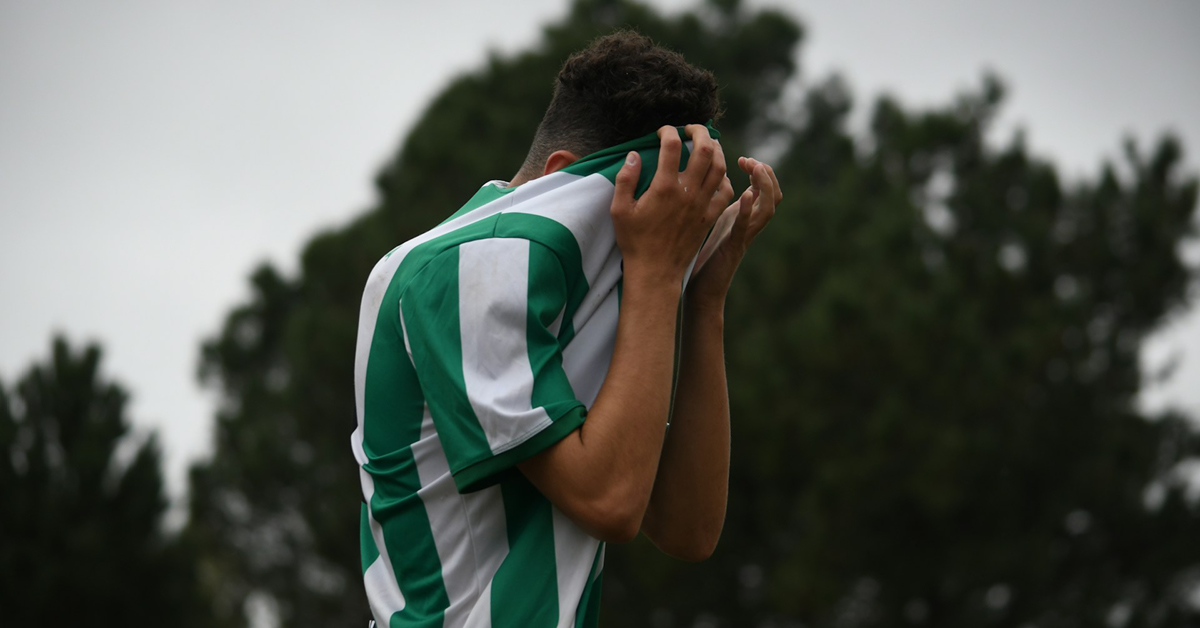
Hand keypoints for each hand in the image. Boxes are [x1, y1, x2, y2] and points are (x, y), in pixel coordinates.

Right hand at [611, 125, 733, 287]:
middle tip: (691, 129)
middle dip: (700, 132)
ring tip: (707, 144)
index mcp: (664, 188)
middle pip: (704, 150)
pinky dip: (723, 177)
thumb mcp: (619, 210)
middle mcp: (687, 192)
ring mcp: (702, 204)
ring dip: (716, 150)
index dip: (668, 131)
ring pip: (719, 167)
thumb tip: (634, 154)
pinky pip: (725, 191)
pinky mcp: (710, 217)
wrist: (656, 271)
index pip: (672, 146)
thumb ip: (625, 179)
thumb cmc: (635, 241)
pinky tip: (715, 174)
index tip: (662, 131)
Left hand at [688, 156, 781, 307]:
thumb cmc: (697, 256)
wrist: (698, 290)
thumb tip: (702, 174)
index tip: (742, 158)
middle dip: (766, 174)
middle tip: (749, 161)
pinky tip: (745, 195)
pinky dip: (748, 210)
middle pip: (774, 196)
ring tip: (755, 169)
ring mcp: (743, 236)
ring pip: (768, 209)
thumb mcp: (706, 220)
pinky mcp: (733, 247)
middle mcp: (748, 225)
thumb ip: (711, 200)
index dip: (759, 169)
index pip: (764, 188)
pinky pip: (746, 227)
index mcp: (741, 216)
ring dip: (765, 186)